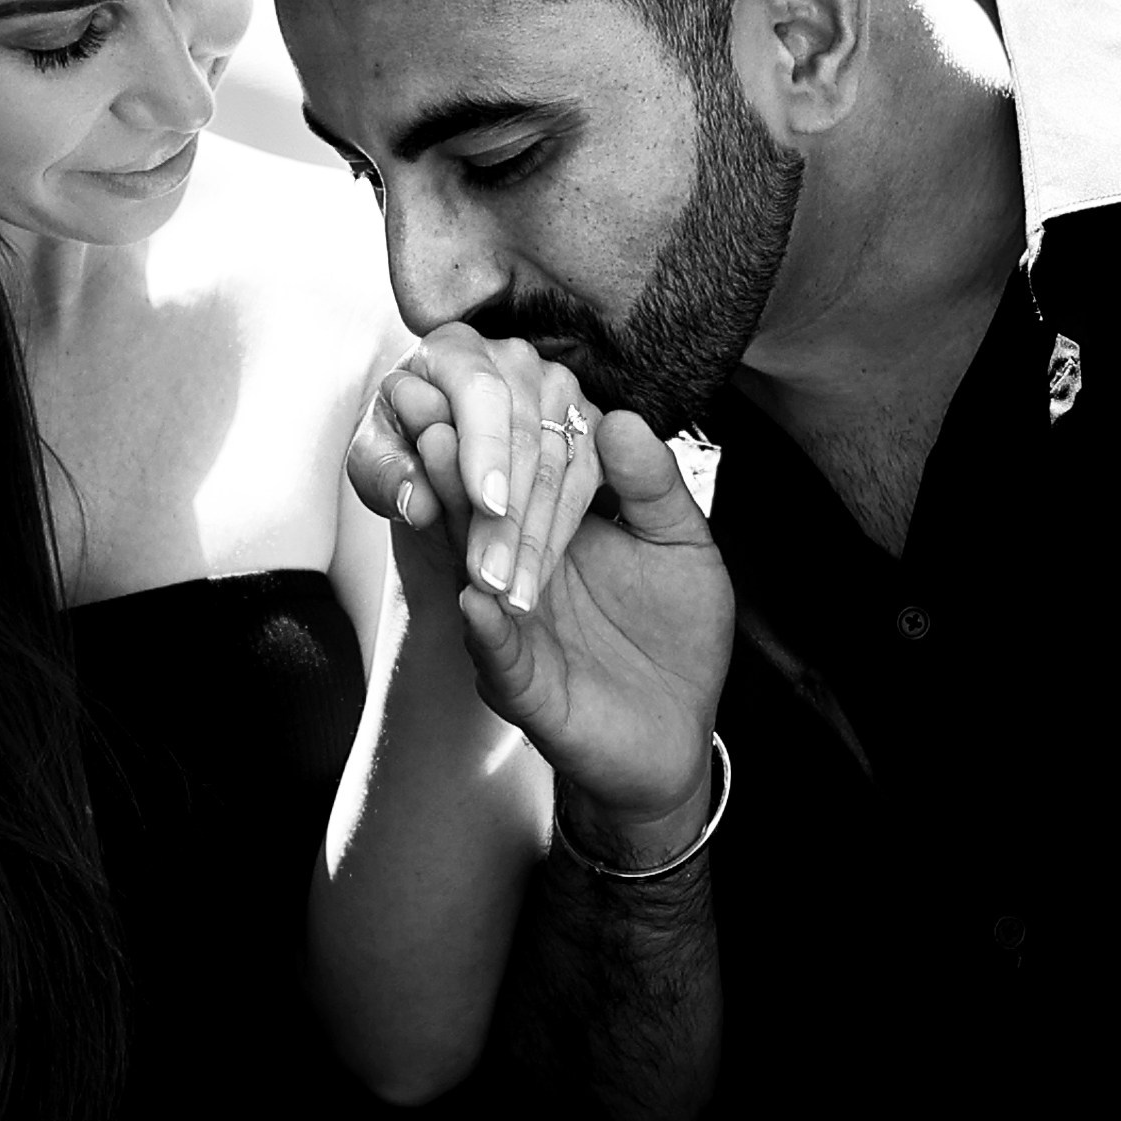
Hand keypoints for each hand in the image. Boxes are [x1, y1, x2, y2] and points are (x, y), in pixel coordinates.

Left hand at [349, 322, 605, 614]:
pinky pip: (584, 485)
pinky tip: (533, 579)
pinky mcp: (588, 425)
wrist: (433, 454)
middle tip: (490, 579)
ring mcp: (560, 389)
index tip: (486, 506)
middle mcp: (514, 359)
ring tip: (510, 597)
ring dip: (535, 538)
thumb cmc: (398, 448)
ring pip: (559, 467)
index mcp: (454, 349)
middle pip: (525, 436)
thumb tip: (418, 501)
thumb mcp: (374, 459)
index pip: (479, 392)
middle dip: (509, 515)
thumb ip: (385, 473)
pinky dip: (557, 537)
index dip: (485, 449)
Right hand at [461, 412, 734, 848]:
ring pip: (475, 576)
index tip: (489, 382)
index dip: (507, 436)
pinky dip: (486, 632)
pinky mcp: (525, 689)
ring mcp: (517, 632)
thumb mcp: (683, 547)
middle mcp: (523, 574)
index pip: (525, 475)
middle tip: (439, 419)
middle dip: (462, 471)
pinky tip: (475, 603)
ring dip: (458, 536)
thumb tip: (622, 417)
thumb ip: (654, 487)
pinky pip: (499, 657)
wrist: (677, 738)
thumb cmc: (676, 637)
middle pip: (484, 514)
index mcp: (559, 533)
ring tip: (437, 490)